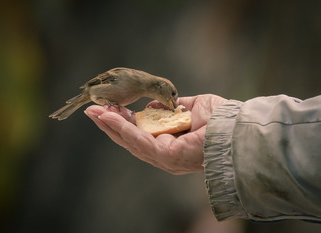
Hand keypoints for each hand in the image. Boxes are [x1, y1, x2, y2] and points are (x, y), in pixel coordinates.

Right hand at [85, 94, 226, 174]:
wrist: (235, 126)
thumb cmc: (219, 118)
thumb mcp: (191, 107)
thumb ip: (171, 107)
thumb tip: (154, 104)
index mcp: (169, 142)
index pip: (140, 133)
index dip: (123, 121)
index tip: (109, 108)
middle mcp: (164, 153)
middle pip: (130, 139)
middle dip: (110, 124)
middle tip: (92, 111)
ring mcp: (164, 157)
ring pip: (130, 141)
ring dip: (111, 125)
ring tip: (94, 112)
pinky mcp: (165, 156)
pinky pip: (138, 140)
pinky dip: (122, 128)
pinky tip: (109, 117)